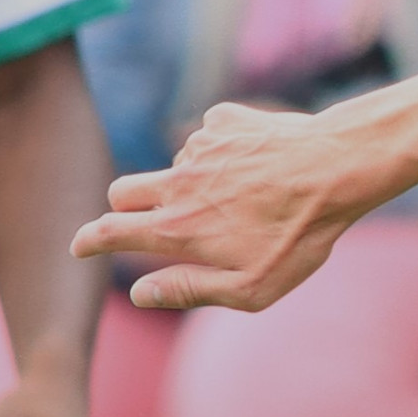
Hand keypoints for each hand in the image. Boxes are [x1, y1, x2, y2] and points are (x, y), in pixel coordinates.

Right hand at [75, 100, 352, 312]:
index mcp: (177, 228)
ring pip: (174, 167)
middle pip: (121, 192)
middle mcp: (176, 183)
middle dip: (125, 208)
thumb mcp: (252, 287)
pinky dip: (225, 155)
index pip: (109, 232)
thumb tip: (138, 294)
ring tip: (249, 198)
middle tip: (155, 221)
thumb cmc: (299, 237)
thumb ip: (189, 290)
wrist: (337, 170)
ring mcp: (197, 147)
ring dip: (194, 183)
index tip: (80, 246)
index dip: (88, 241)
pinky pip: (209, 140)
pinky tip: (262, 167)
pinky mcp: (220, 121)